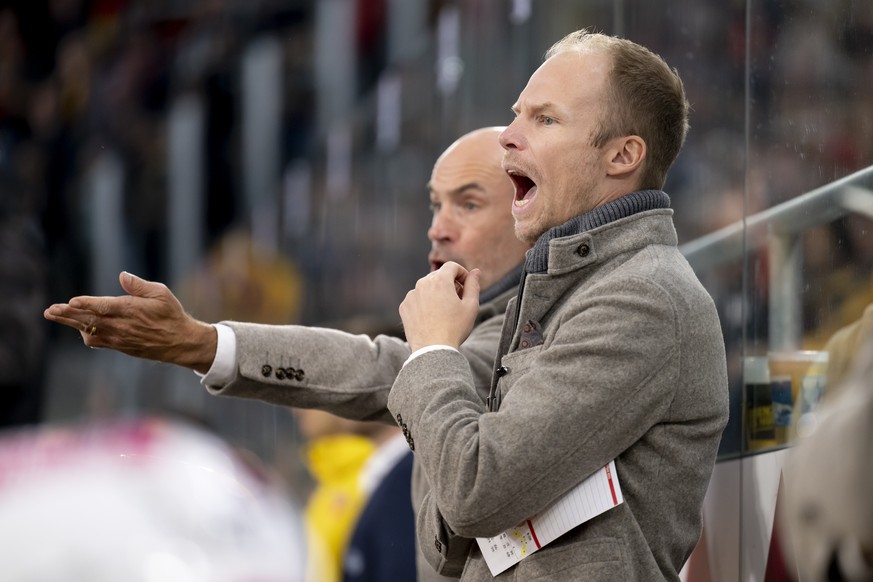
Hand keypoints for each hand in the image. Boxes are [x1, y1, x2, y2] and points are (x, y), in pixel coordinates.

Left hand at [43, 272, 216, 372]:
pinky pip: (97, 342)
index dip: (87, 304)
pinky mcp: (120, 346)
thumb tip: (122, 275)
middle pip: (90, 320)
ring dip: (71, 323)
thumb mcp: (162, 293)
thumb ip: (139, 285)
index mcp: (132, 310)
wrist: (180, 342)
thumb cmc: (172, 315)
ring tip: (54, 315)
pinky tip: (78, 328)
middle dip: (68, 314)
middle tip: (50, 310)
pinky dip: (85, 334)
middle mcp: (123, 326)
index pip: (104, 307)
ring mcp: (120, 338)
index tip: (71, 301)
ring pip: (89, 330)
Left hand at [399, 262, 480, 351]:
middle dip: (449, 284)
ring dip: (436, 294)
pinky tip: (431, 318)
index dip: (462, 273)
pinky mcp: (404, 307)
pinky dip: (424, 304)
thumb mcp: (471, 306)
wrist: (433, 350)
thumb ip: (473, 285)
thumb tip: (475, 272)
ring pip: (426, 288)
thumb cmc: (455, 328)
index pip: (452, 266)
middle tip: (458, 301)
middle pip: (439, 276)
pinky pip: (416, 299)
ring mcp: (411, 295)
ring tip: (444, 312)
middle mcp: (422, 284)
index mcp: (440, 280)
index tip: (466, 285)